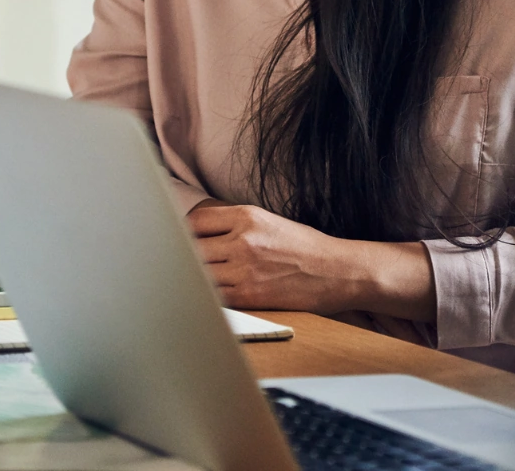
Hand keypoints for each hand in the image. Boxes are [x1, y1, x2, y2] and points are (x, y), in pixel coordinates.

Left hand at [187, 204, 432, 319]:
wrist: (336, 271)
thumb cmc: (304, 247)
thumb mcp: (269, 222)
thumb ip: (235, 226)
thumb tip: (200, 235)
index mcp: (247, 216)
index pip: (196, 221)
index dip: (184, 233)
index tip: (180, 241)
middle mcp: (242, 239)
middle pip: (192, 247)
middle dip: (185, 257)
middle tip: (178, 265)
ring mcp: (244, 268)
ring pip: (200, 273)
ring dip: (195, 279)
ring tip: (190, 283)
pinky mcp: (249, 295)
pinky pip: (215, 296)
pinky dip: (208, 297)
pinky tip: (208, 297)